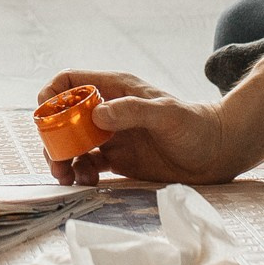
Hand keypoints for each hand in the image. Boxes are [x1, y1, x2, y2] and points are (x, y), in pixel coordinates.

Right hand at [35, 71, 249, 184]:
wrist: (217, 153)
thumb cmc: (196, 126)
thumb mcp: (166, 114)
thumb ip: (132, 111)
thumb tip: (96, 115)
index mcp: (115, 89)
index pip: (71, 82)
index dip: (52, 95)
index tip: (46, 117)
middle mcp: (108, 110)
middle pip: (63, 117)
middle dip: (52, 136)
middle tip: (56, 159)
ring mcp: (111, 136)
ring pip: (71, 144)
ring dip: (62, 158)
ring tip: (68, 177)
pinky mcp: (117, 159)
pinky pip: (87, 165)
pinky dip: (79, 173)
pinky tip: (88, 182)